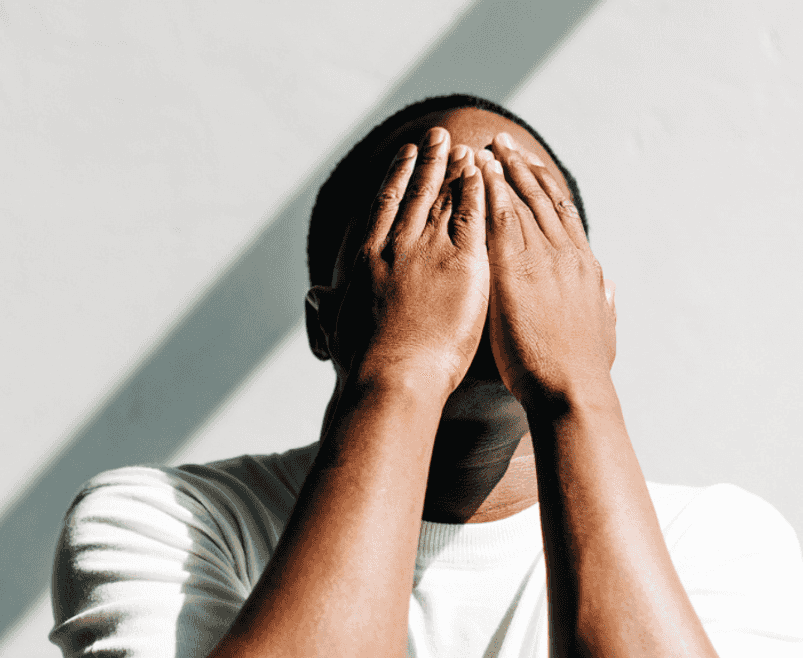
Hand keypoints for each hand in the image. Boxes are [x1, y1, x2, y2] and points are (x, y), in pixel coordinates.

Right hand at [313, 128, 488, 396]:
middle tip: (438, 135)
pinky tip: (484, 173)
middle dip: (428, 161)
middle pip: (416, 192)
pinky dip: (477, 190)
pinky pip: (473, 216)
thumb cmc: (361, 364)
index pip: (384, 206)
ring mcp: (428, 250)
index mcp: (367, 258)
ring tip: (465, 147)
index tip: (405, 156)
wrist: (391, 377)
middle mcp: (395, 244)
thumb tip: (318, 298)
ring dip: (455, 168)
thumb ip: (328, 307)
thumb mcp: (335, 329)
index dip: (396, 177)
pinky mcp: (462, 263)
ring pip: (445, 197)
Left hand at [476, 133, 616, 408]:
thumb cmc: (583, 372)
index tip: (534, 170)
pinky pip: (501, 216)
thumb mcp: (603, 332)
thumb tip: (610, 288)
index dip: (548, 190)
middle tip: (504, 144)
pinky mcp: (516, 267)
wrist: (571, 388)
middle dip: (523, 168)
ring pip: (522, 199)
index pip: (565, 217)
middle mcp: (567, 254)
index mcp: (586, 268)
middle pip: (544, 198)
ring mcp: (543, 257)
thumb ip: (605, 305)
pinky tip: (478, 170)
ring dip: (504, 169)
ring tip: (488, 146)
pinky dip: (491, 188)